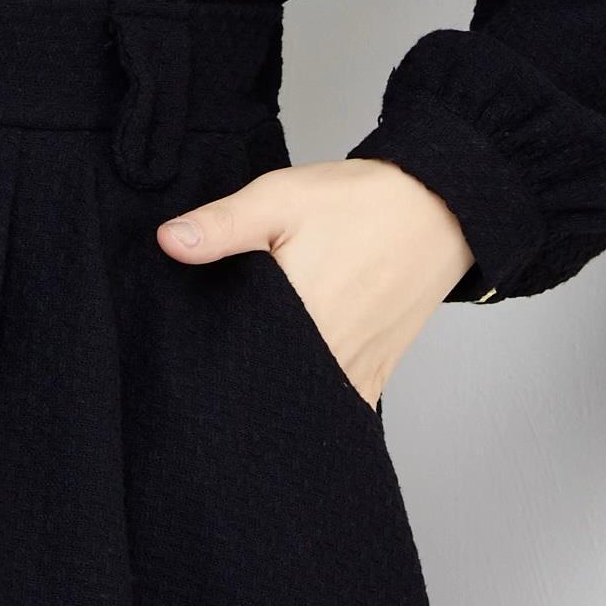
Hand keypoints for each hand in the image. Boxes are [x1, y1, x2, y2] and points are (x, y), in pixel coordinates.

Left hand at [155, 157, 474, 404]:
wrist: (437, 207)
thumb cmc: (360, 203)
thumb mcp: (279, 198)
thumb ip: (222, 225)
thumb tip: (168, 242)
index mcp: (299, 316)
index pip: (234, 361)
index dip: (207, 359)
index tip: (189, 349)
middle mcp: (329, 356)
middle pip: (265, 388)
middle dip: (237, 379)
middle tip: (216, 358)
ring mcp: (355, 371)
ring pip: (299, 403)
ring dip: (273, 391)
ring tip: (249, 370)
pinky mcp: (375, 375)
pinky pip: (336, 407)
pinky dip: (310, 400)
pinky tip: (289, 382)